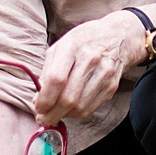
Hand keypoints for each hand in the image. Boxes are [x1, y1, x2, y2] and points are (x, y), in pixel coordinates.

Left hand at [32, 11, 146, 125]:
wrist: (117, 36)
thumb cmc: (83, 41)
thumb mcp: (60, 46)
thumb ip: (47, 71)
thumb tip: (38, 100)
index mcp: (72, 46)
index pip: (56, 79)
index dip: (45, 99)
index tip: (38, 108)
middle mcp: (90, 59)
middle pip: (68, 97)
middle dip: (52, 113)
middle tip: (43, 118)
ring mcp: (103, 74)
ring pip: (79, 106)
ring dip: (64, 115)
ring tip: (55, 113)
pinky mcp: (111, 86)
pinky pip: (90, 108)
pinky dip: (76, 113)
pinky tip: (70, 109)